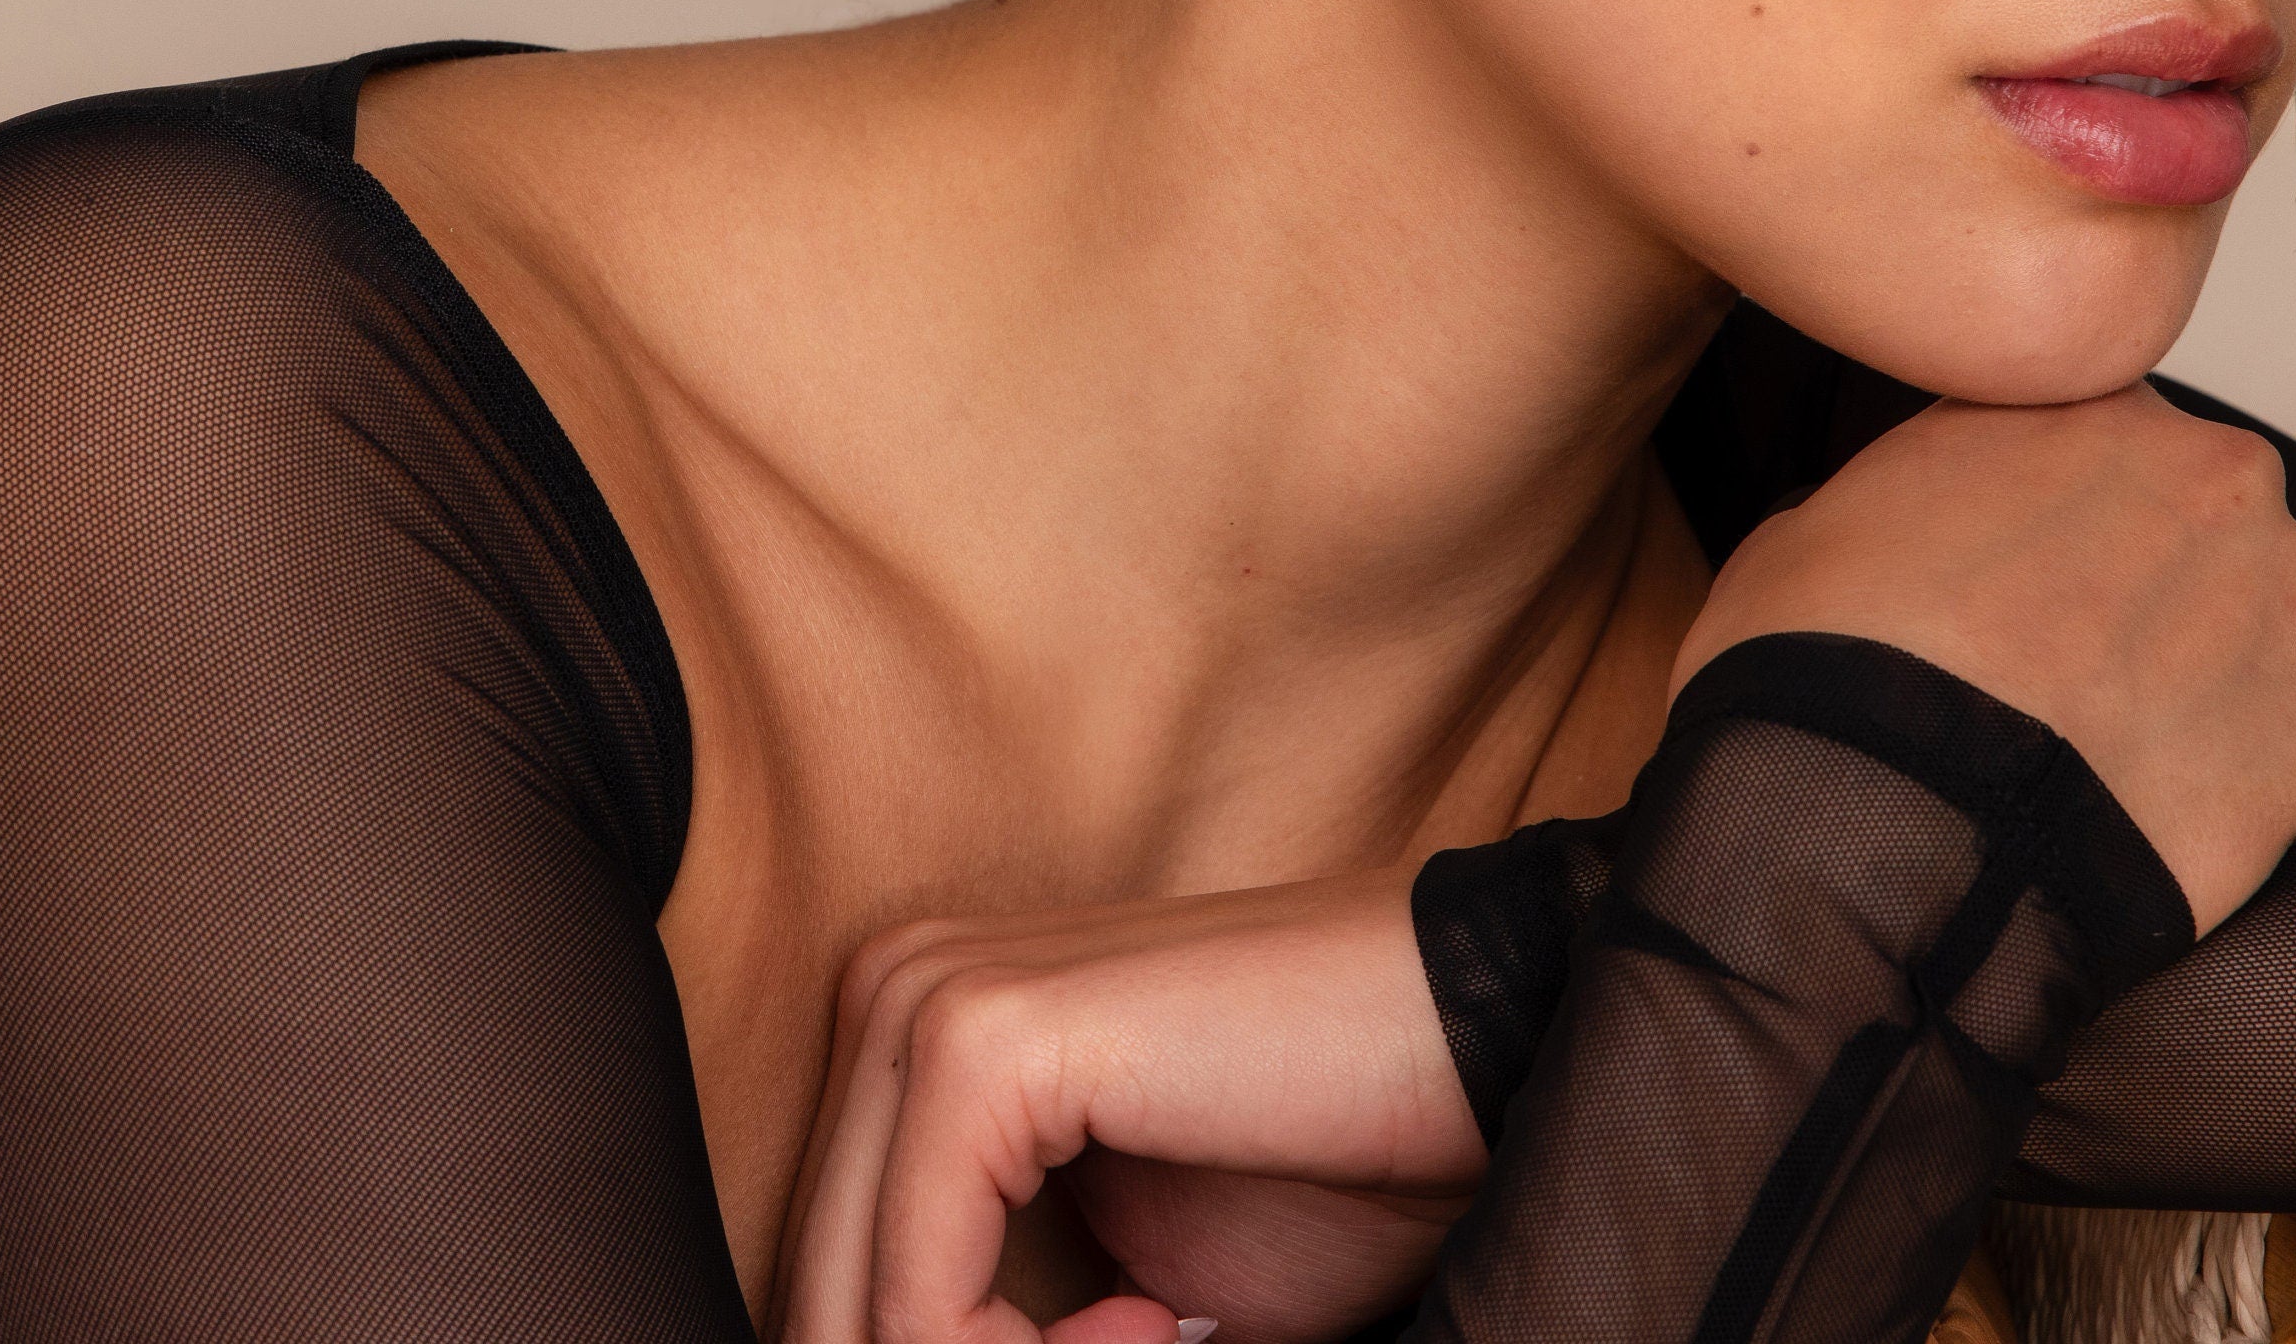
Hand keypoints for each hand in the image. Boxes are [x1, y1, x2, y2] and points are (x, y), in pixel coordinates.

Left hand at [775, 866, 1484, 1343]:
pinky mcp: (981, 1037)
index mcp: (916, 1029)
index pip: (827, 1278)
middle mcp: (894, 987)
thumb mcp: (1115, 1289)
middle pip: (819, 1299)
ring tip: (1152, 1342)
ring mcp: (929, 998)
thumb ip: (991, 1331)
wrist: (1476, 1047)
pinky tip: (1156, 1324)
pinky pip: (909, 1298)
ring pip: (847, 1310)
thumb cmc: (1329, 1164)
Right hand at [1670, 384, 2295, 931]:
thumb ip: (1927, 486)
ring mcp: (2295, 594)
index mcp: (2092, 398)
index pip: (2104, 444)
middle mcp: (2217, 468)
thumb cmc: (1826, 665)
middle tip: (2072, 676)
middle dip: (2159, 592)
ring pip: (2277, 625)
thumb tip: (1922, 529)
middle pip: (2207, 523)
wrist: (1882, 829)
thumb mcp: (1828, 513)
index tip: (2029, 585)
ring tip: (2122, 756)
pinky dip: (2267, 783)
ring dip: (2222, 679)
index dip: (2063, 522)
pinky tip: (2166, 815)